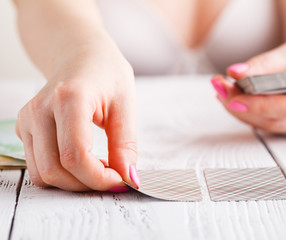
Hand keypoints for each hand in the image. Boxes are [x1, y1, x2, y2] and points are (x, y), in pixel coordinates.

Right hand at [15, 45, 139, 190]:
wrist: (80, 55)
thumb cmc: (106, 74)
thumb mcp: (125, 104)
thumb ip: (126, 144)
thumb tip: (128, 178)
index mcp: (69, 99)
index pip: (75, 155)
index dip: (99, 177)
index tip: (120, 180)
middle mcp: (40, 110)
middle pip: (54, 170)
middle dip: (87, 183)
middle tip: (112, 175)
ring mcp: (27, 120)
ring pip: (42, 173)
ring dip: (73, 181)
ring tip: (99, 166)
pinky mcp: (24, 128)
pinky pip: (38, 165)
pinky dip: (62, 173)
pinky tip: (83, 160)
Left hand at [211, 32, 285, 134]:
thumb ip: (264, 64)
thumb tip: (235, 73)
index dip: (257, 106)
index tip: (232, 97)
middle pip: (272, 120)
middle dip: (241, 106)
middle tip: (219, 86)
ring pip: (265, 125)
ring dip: (239, 109)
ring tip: (222, 88)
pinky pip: (265, 123)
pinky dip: (246, 111)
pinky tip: (232, 96)